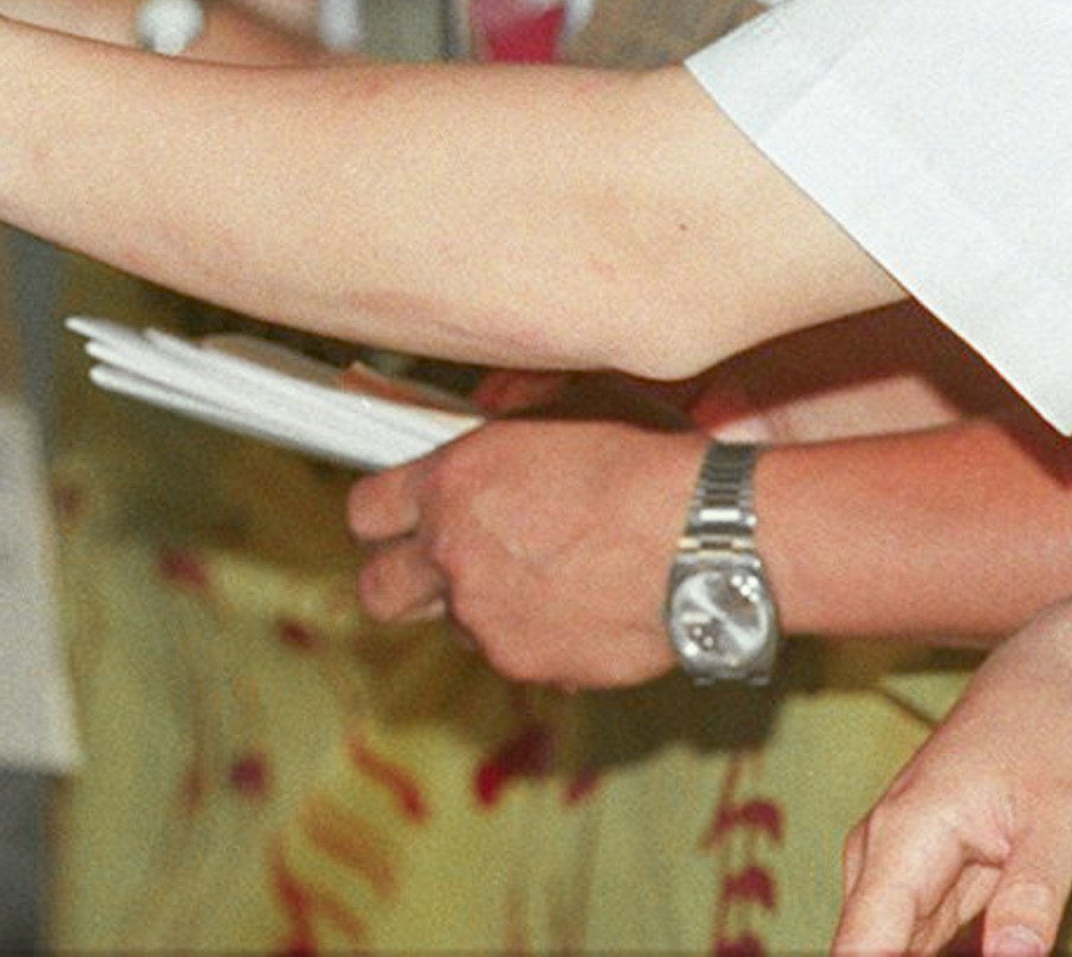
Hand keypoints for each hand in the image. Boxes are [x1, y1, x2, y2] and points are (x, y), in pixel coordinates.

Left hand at [348, 416, 699, 688]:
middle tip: (437, 567)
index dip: (382, 515)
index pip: (365, 511)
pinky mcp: (531, 666)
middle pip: (378, 590)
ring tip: (548, 577)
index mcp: (450, 484)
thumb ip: (509, 415)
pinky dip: (541, 639)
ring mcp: (489, 620)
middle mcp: (454, 557)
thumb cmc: (647, 460)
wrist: (706, 538)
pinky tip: (587, 606)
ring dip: (484, 608)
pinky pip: (518, 656)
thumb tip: (489, 409)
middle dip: (399, 581)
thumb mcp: (569, 404)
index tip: (400, 517)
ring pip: (457, 626)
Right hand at [831, 629, 1071, 956]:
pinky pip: (912, 942)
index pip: (863, 941)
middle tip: (992, 949)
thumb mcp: (1063, 821)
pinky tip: (990, 948)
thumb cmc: (1052, 743)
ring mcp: (896, 867)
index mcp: (907, 835)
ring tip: (994, 936)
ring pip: (888, 948)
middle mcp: (882, 853)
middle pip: (869, 951)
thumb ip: (1033, 895)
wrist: (1044, 690)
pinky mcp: (919, 881)